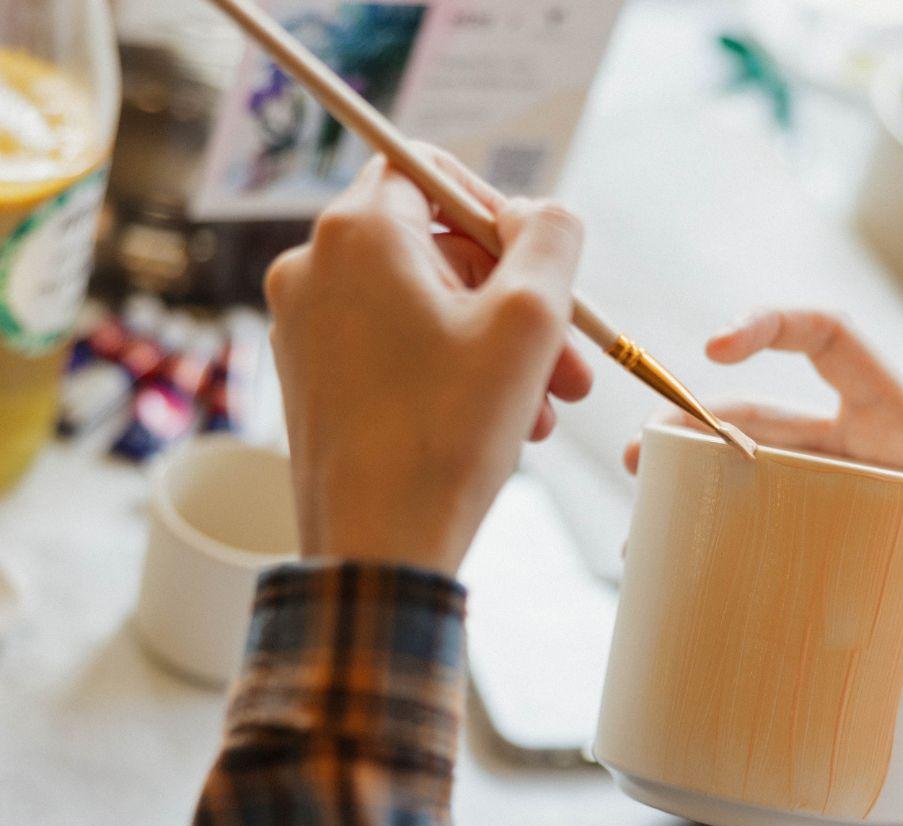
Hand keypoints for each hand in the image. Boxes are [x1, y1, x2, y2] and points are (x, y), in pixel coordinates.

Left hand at [266, 153, 587, 573]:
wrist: (376, 550)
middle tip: (569, 363)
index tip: (540, 268)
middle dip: (515, 303)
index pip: (430, 170)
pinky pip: (395, 349)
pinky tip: (499, 425)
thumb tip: (543, 213)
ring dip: (494, 350)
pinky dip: (451, 373)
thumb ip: (552, 239)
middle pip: (435, 251)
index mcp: (358, 234)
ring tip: (545, 410)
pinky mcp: (312, 379)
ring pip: (422, 309)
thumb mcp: (528, 323)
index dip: (497, 211)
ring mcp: (305, 328)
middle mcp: (314, 269)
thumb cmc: (447, 438)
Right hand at [625, 310, 902, 738]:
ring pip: (742, 476)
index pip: (832, 345)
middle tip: (641, 456)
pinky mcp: (808, 559)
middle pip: (761, 416)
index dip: (774, 328)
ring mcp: (826, 509)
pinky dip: (706, 543)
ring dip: (688, 485)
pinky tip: (668, 567)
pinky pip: (747, 536)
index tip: (714, 349)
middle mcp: (855, 458)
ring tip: (641, 525)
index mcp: (902, 431)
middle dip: (694, 423)